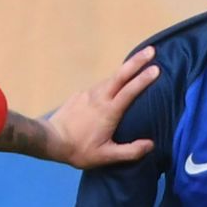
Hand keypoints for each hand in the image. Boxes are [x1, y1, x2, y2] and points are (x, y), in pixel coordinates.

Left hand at [45, 46, 160, 168]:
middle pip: (121, 75)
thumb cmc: (79, 150)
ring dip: (124, 69)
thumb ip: (130, 151)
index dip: (144, 79)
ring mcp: (88, 93)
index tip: (157, 68)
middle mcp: (99, 97)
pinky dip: (111, 80)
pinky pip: (99, 85)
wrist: (50, 141)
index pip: (130, 91)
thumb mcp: (106, 156)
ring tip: (137, 63)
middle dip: (137, 61)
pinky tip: (114, 83)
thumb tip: (151, 144)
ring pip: (110, 78)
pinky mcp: (79, 94)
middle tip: (151, 50)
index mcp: (109, 111)